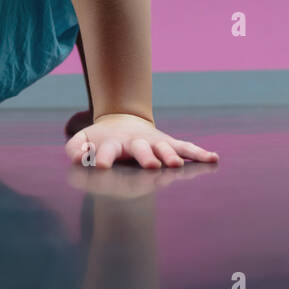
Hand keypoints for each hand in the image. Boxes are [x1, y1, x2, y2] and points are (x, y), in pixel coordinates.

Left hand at [65, 112, 219, 168]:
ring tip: (177, 165)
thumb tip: (80, 157)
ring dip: (171, 156)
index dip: (103, 157)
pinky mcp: (168, 143)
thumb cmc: (100, 139)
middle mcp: (135, 142)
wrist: (121, 122)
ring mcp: (153, 142)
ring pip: (165, 148)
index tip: (100, 166)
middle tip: (152, 166)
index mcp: (112, 143)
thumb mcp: (82, 140)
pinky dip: (199, 153)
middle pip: (141, 149)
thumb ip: (74, 149)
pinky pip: (185, 147)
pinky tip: (213, 158)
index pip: (107, 151)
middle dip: (147, 157)